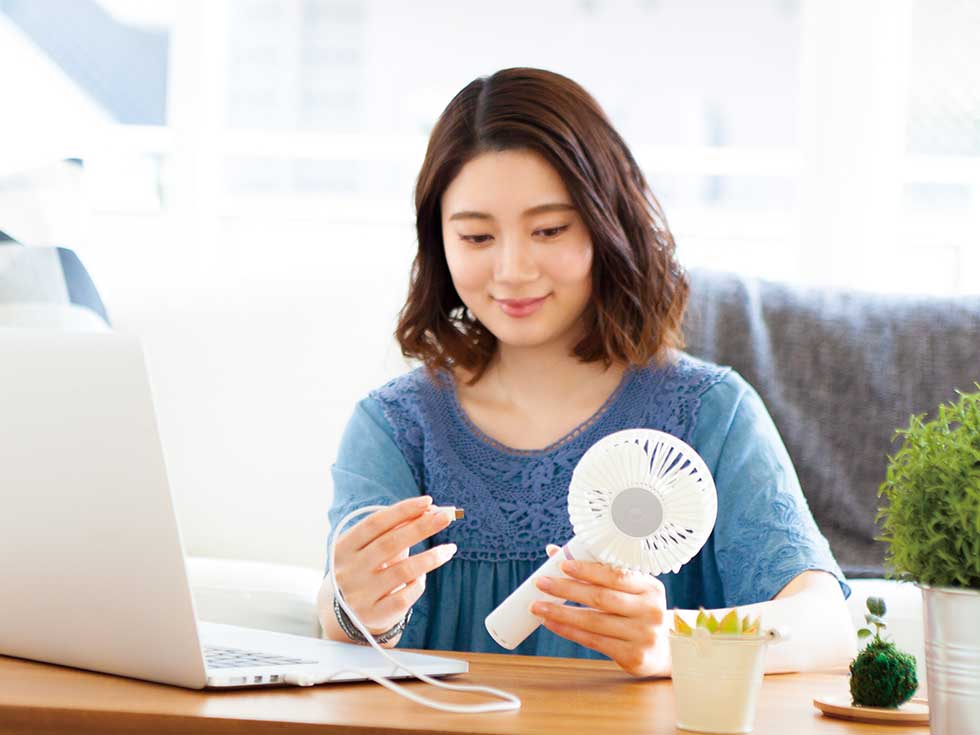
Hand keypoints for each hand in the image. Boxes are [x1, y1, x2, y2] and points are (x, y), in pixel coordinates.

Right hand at [329, 496, 456, 634]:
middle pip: (390, 543)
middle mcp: (348, 571)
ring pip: (403, 571)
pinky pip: (405, 596)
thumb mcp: (371, 547)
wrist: (347, 612)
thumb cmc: (366, 568)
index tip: (428, 501)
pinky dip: (419, 582)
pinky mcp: (374, 614)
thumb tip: (430, 510)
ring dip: (431, 557)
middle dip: (421, 527)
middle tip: (446, 517)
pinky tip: (425, 576)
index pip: (375, 523)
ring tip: (450, 548)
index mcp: (343, 548)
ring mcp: (360, 595)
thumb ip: (395, 529)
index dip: (402, 510)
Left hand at [530, 544, 669, 676]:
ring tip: (538, 606)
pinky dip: (568, 631)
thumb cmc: (637, 612)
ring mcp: (643, 635)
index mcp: (650, 587)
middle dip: (567, 589)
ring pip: (593, 621)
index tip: (562, 564)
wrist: (664, 651)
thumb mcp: (629, 590)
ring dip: (561, 613)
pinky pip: (593, 641)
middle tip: (541, 583)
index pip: (615, 575)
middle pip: (601, 598)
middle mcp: (650, 610)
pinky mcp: (633, 656)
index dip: (587, 570)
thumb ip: (597, 572)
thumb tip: (554, 552)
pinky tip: (551, 623)